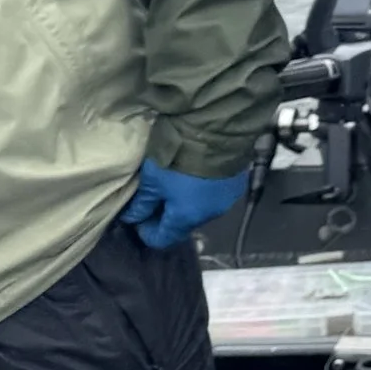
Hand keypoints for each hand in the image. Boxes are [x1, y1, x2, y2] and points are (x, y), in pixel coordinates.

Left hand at [124, 160, 250, 249]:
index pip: (162, 239)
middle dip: (165, 215)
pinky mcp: (237, 184)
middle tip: (152, 197)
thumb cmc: (177, 157)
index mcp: (186, 218)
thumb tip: (133, 219)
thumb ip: (142, 203)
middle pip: (182, 225)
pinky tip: (195, 174)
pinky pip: (214, 195)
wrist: (216, 130)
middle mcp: (209, 216)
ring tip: (174, 183)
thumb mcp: (152, 179)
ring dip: (185, 202)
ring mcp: (227, 200)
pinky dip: (202, 190)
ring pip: (200, 210)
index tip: (136, 215)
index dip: (145, 231)